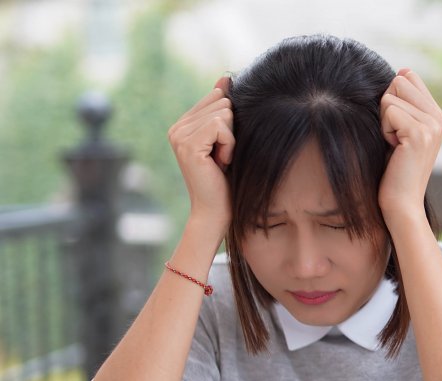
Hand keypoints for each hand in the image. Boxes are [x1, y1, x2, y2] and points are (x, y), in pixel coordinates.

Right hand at [167, 76, 233, 230]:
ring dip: (232, 139)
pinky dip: (230, 144)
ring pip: (223, 113)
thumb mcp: (227, 139)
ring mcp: (179, 135)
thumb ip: (222, 109)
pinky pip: (220, 126)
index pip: (216, 97)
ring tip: (222, 160)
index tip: (224, 147)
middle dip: (232, 131)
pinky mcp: (188, 144)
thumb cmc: (226, 179)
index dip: (230, 122)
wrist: (216, 210)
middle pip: (222, 103)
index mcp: (183, 124)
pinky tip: (222, 162)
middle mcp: (176, 127)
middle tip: (224, 156)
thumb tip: (226, 77)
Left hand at [378, 69, 441, 224]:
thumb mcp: (401, 131)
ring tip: (395, 145)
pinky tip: (394, 149)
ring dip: (384, 121)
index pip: (408, 77)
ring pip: (391, 96)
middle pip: (398, 82)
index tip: (396, 128)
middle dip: (387, 108)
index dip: (392, 99)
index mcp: (437, 115)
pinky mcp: (420, 133)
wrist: (401, 203)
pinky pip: (389, 110)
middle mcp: (439, 118)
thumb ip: (404, 103)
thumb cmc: (394, 170)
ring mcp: (432, 125)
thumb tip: (402, 70)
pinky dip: (384, 129)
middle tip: (394, 138)